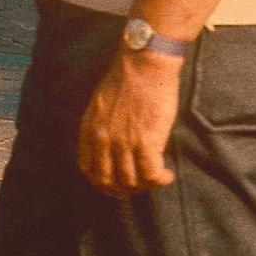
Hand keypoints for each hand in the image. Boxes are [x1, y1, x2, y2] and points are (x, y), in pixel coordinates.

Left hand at [77, 50, 180, 196]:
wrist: (143, 65)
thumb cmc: (126, 80)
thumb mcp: (100, 104)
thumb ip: (101, 126)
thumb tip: (111, 146)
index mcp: (89, 130)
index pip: (88, 168)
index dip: (102, 182)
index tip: (117, 183)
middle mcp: (103, 139)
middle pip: (107, 181)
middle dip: (123, 190)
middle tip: (140, 186)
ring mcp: (123, 142)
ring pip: (131, 181)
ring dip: (145, 186)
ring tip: (157, 178)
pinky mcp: (147, 142)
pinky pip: (151, 174)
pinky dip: (160, 180)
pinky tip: (167, 175)